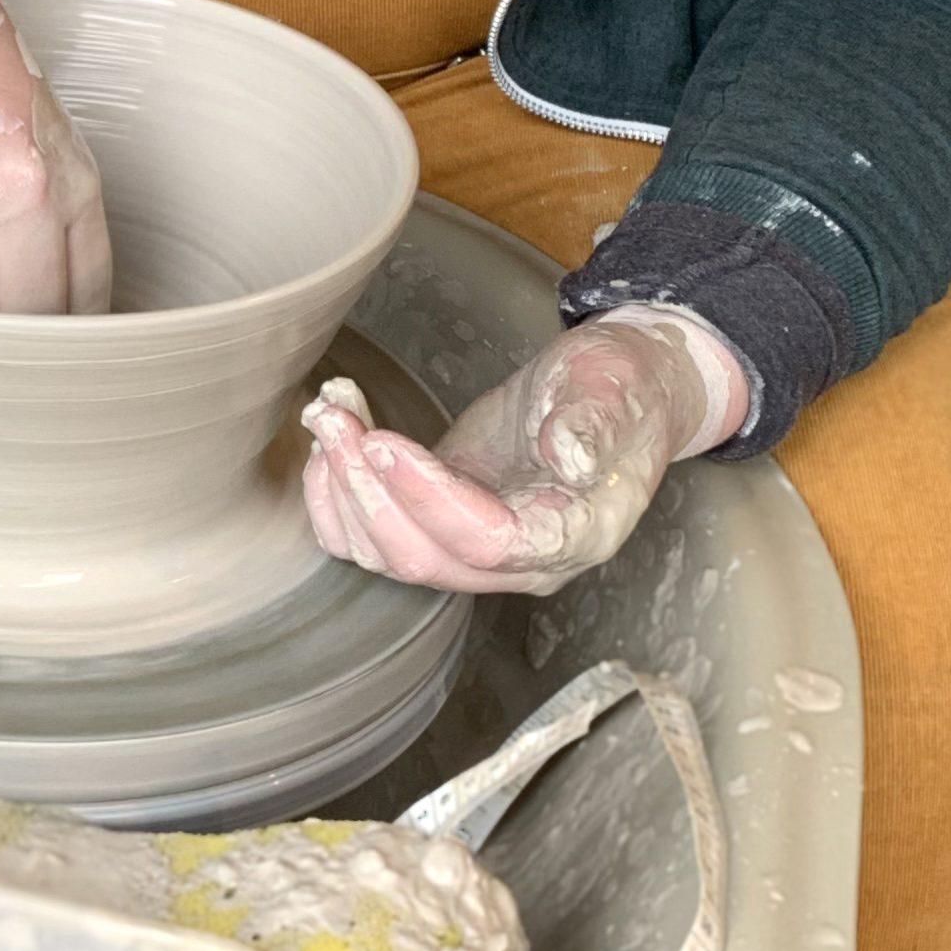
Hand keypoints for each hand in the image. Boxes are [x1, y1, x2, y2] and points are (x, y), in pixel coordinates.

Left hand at [301, 307, 748, 596]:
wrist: (619, 392)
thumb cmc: (622, 390)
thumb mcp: (616, 391)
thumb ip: (592, 426)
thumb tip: (569, 458)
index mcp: (576, 534)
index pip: (488, 541)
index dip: (427, 498)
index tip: (383, 441)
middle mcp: (523, 560)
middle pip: (425, 557)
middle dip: (367, 489)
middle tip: (333, 418)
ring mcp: (479, 547)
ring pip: (389, 554)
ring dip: (343, 490)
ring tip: (328, 415)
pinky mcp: (443, 521)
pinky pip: (376, 537)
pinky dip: (339, 497)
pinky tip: (333, 441)